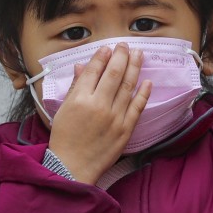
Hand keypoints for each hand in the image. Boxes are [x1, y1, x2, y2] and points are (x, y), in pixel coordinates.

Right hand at [46, 43, 151, 183]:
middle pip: (114, 74)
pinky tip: (148, 81)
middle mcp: (98, 105)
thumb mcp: (64, 109)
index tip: (108, 48)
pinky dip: (143, 93)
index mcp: (79, 99)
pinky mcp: (126, 129)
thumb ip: (75, 87)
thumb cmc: (65, 138)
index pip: (93, 71)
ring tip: (139, 55)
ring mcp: (115, 117)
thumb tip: (82, 67)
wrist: (72, 166)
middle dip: (121, 56)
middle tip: (125, 45)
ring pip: (128, 87)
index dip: (102, 57)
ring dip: (134, 68)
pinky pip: (137, 107)